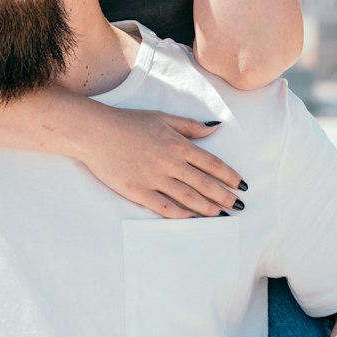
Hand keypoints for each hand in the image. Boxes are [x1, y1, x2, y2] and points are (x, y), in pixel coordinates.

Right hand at [78, 104, 245, 217]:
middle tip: (238, 206)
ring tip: (221, 215)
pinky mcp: (139, 191)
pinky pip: (165, 207)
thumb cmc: (127, 122)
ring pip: (189, 197)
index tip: (241, 184)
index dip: (229, 176)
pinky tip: (192, 219)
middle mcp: (170, 163)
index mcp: (178, 144)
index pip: (212, 163)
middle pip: (205, 183)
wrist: (95, 132)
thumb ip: (190, 126)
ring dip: (208, 208)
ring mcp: (155, 179)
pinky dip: (181, 215)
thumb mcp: (162, 117)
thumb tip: (214, 129)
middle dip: (224, 196)